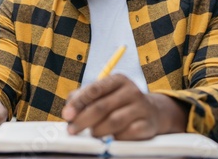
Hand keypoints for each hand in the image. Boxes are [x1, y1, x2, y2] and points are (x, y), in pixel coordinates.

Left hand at [61, 74, 187, 139]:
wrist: (150, 111)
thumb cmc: (117, 102)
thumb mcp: (102, 94)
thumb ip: (82, 98)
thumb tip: (69, 111)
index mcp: (117, 80)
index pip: (94, 89)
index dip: (78, 103)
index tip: (66, 115)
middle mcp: (131, 91)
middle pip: (102, 107)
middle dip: (83, 120)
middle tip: (72, 130)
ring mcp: (141, 107)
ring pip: (113, 122)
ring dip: (97, 130)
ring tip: (92, 133)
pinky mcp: (148, 125)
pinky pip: (127, 134)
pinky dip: (114, 138)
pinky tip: (110, 137)